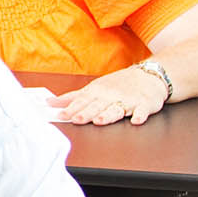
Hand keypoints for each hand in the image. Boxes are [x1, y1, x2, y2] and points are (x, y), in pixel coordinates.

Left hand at [48, 67, 166, 125]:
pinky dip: (140, 115)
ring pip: (117, 109)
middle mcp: (111, 96)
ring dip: (108, 115)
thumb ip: (72, 98)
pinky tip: (136, 120)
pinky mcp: (144, 104)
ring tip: (99, 121)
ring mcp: (128, 100)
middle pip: (97, 106)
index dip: (71, 109)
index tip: (61, 115)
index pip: (82, 101)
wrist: (148, 75)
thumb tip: (49, 102)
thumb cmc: (117, 84)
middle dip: (86, 113)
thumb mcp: (93, 88)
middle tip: (76, 120)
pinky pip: (142, 111)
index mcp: (97, 92)